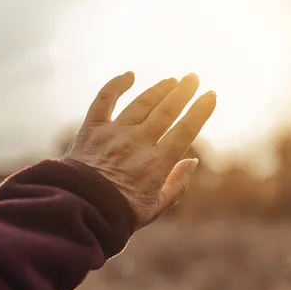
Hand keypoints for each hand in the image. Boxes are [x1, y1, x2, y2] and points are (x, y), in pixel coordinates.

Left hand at [65, 72, 215, 228]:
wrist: (79, 210)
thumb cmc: (119, 214)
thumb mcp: (156, 207)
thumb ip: (178, 185)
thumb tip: (193, 161)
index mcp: (157, 163)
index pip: (185, 130)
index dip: (200, 110)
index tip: (211, 95)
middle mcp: (138, 143)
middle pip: (166, 111)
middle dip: (183, 92)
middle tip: (194, 78)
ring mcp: (114, 133)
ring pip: (142, 103)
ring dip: (159, 88)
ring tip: (172, 80)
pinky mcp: (92, 129)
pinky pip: (105, 99)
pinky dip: (117, 85)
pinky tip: (130, 75)